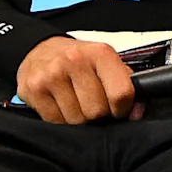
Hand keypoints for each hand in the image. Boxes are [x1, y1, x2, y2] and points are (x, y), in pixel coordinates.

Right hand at [17, 36, 138, 124]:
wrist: (40, 49)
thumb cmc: (79, 60)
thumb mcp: (106, 63)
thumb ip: (126, 85)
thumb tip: (137, 113)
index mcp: (100, 53)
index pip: (121, 93)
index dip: (123, 109)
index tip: (118, 108)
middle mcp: (75, 61)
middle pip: (97, 111)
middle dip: (98, 114)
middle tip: (92, 103)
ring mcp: (52, 75)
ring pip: (77, 120)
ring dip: (79, 118)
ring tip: (76, 102)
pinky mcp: (34, 89)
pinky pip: (55, 121)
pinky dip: (61, 119)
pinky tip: (61, 104)